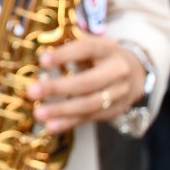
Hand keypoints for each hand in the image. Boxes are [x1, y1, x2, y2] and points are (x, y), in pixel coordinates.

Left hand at [27, 35, 145, 133]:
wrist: (136, 73)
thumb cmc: (103, 56)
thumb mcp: (93, 43)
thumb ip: (70, 43)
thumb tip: (39, 44)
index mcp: (108, 49)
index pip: (87, 49)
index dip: (64, 55)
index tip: (42, 61)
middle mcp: (117, 71)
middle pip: (88, 82)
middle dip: (58, 88)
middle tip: (32, 91)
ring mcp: (118, 93)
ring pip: (89, 104)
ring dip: (62, 111)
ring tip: (39, 113)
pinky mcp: (114, 111)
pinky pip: (90, 118)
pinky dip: (69, 123)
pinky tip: (51, 125)